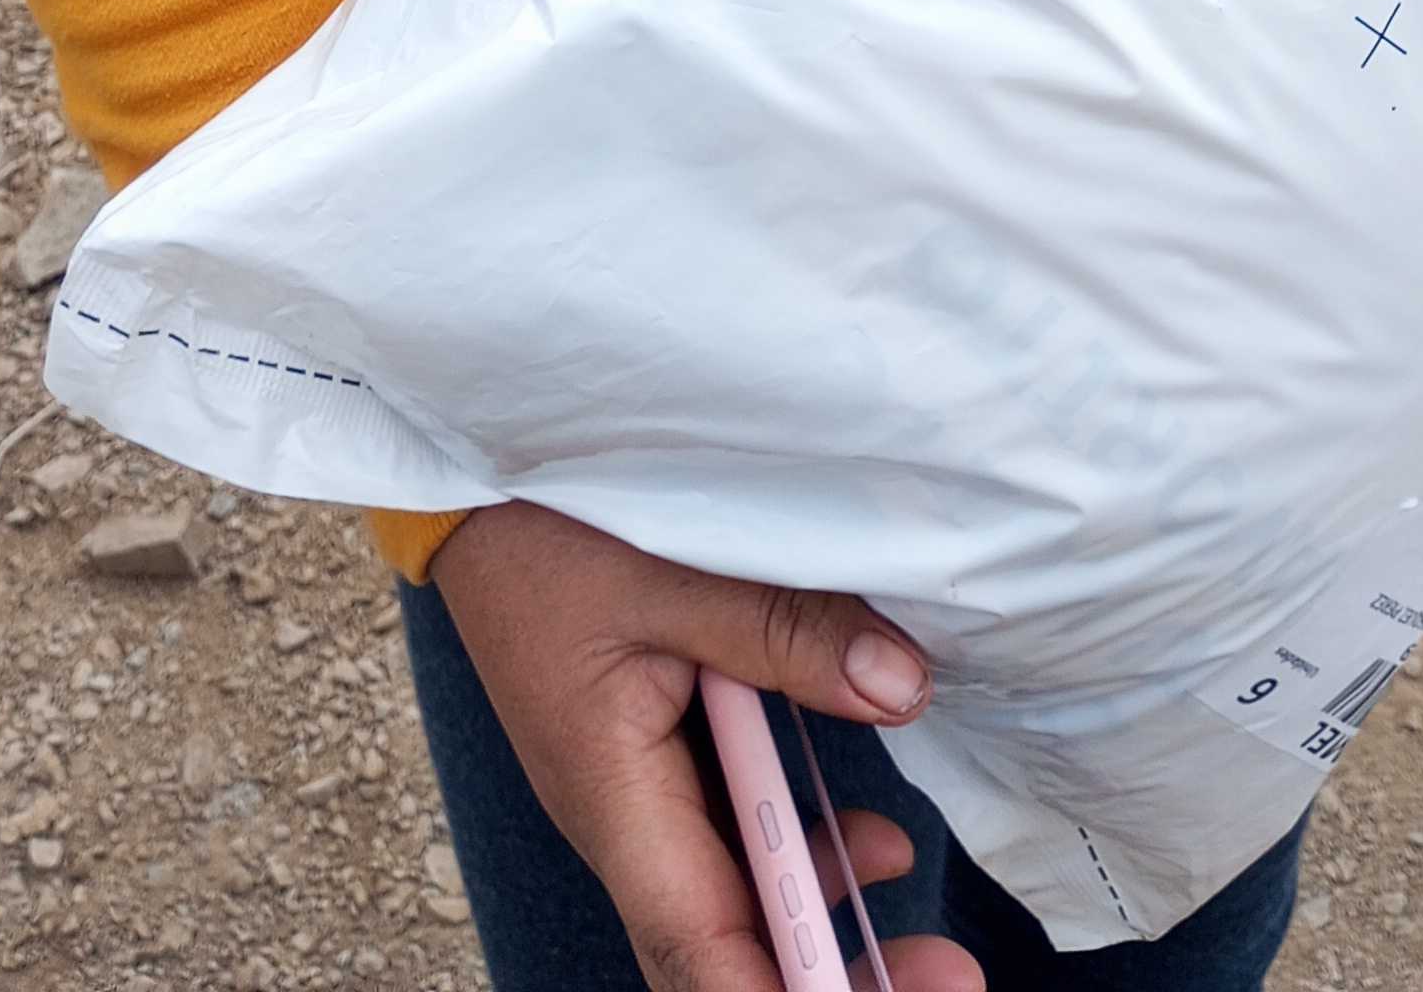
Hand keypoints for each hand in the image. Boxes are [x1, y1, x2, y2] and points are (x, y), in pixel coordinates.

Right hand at [432, 502, 980, 991]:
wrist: (475, 483)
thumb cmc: (549, 524)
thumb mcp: (678, 567)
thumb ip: (787, 633)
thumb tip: (902, 691)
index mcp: (612, 794)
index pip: (702, 947)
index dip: (797, 989)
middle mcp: (622, 819)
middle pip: (725, 949)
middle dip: (831, 977)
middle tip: (947, 977)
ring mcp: (636, 794)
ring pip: (733, 901)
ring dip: (824, 923)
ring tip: (925, 943)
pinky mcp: (653, 756)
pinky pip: (732, 836)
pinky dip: (802, 851)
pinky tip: (871, 840)